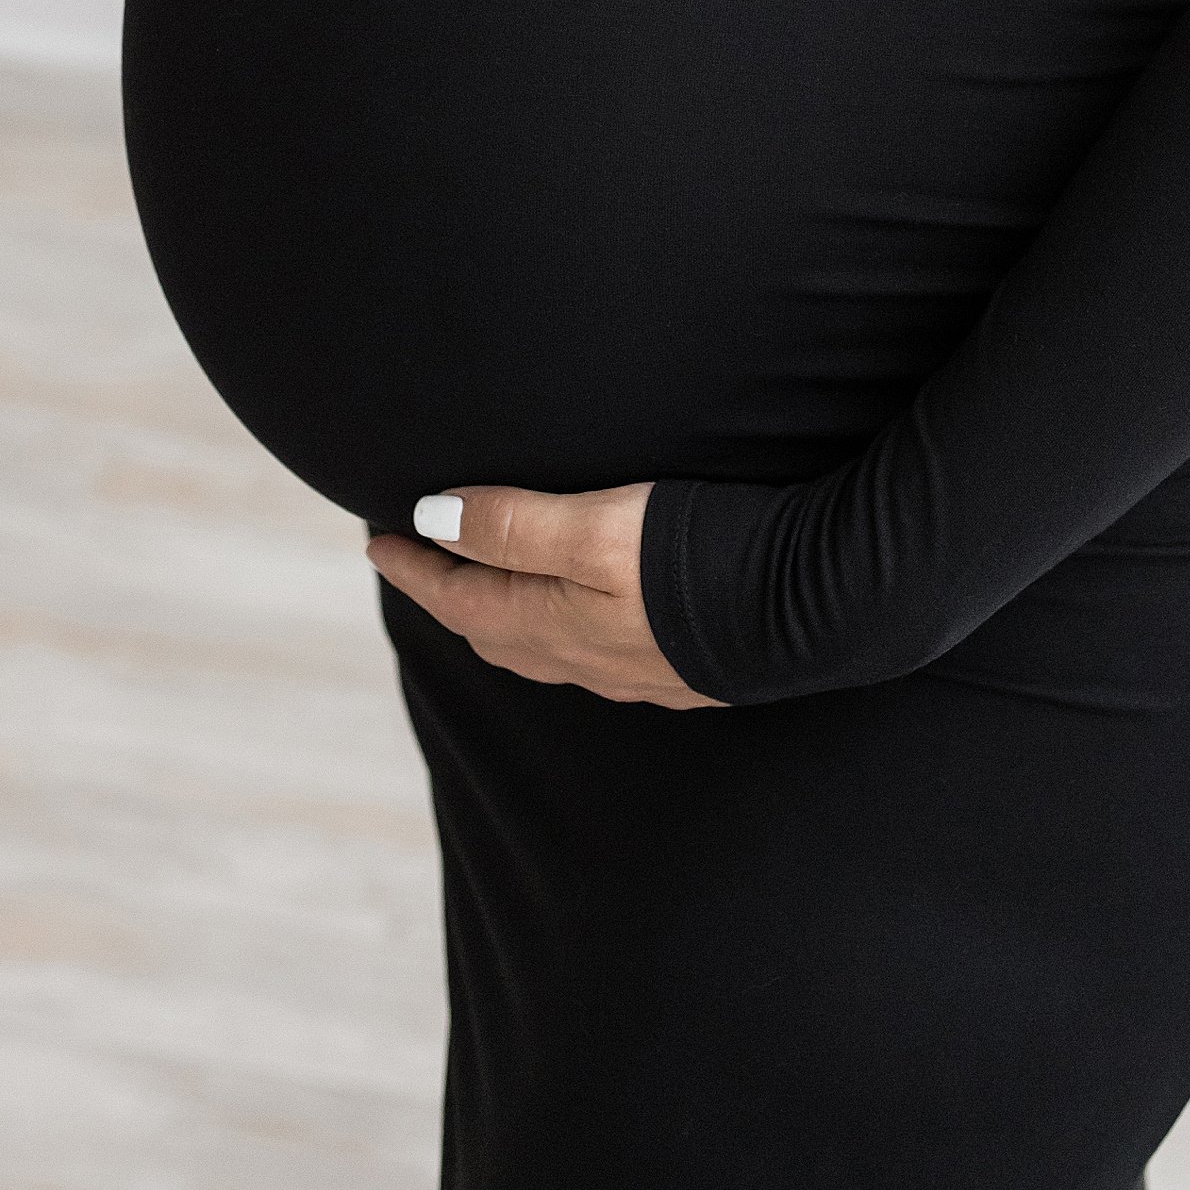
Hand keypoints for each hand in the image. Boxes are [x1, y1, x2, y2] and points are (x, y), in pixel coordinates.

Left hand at [367, 481, 722, 707]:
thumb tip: (430, 519)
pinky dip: (556, 626)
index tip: (374, 536)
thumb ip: (514, 525)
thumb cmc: (700, 560)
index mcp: (553, 626)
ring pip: (541, 646)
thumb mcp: (596, 530)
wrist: (815, 607)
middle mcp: (585, 660)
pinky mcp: (679, 664)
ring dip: (501, 611)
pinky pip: (588, 652)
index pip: (458, 599)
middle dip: (449, 592)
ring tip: (487, 579)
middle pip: (492, 630)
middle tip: (418, 554)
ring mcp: (635, 670)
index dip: (412, 567)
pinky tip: (580, 612)